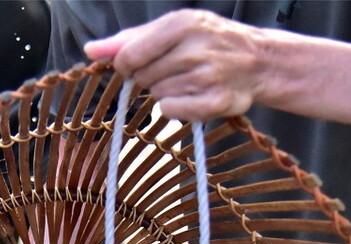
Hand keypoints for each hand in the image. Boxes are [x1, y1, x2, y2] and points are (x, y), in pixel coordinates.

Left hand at [84, 9, 266, 121]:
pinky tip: (193, 97)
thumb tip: (91, 51)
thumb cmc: (208, 42)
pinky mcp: (215, 102)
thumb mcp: (171, 30)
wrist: (259, 61)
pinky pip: (171, 112)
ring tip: (190, 81)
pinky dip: (175, 109)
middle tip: (175, 70)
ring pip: (156, 96)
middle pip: (142, 78)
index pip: (129, 56)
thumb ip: (129, 40)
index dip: (126, 66)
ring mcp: (207, 76)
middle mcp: (195, 47)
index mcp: (181, 24)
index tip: (139, 64)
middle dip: (151, 78)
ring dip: (167, 93)